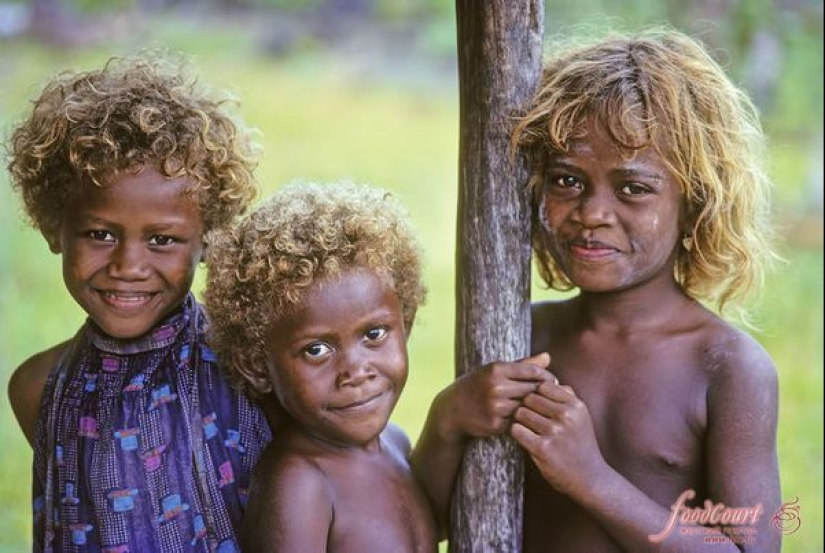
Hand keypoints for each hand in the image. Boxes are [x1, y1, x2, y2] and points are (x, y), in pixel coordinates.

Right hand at [434, 353, 553, 441]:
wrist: (451, 410)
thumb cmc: (477, 386)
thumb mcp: (495, 370)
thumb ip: (523, 364)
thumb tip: (548, 356)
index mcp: (496, 369)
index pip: (532, 370)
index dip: (546, 376)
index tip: (552, 381)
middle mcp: (495, 387)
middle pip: (532, 389)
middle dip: (543, 393)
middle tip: (552, 396)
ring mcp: (495, 406)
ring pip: (527, 407)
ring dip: (535, 408)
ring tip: (543, 408)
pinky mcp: (495, 424)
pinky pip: (518, 422)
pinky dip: (523, 420)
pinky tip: (527, 419)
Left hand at [511, 381, 607, 496]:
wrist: (589, 477)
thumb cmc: (581, 444)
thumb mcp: (581, 416)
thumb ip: (567, 395)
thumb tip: (548, 378)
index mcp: (575, 405)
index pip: (543, 386)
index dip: (536, 394)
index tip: (538, 406)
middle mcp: (566, 416)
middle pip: (529, 398)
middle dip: (526, 407)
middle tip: (530, 420)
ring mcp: (554, 432)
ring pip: (520, 413)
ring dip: (520, 421)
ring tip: (529, 430)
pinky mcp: (542, 448)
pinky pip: (516, 430)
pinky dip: (517, 433)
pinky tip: (525, 439)